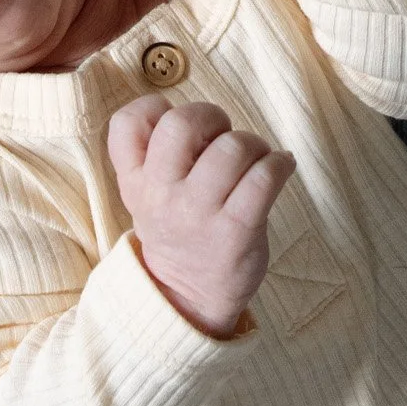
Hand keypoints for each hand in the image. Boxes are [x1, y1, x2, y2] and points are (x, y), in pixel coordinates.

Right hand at [112, 93, 289, 336]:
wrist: (190, 297)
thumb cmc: (179, 231)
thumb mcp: (148, 195)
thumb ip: (157, 153)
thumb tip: (203, 116)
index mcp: (135, 181)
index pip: (126, 124)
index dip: (154, 108)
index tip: (174, 120)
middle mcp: (161, 194)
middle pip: (181, 124)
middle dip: (211, 116)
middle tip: (222, 136)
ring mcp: (198, 214)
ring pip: (231, 148)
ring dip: (254, 144)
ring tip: (257, 159)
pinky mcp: (236, 231)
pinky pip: (263, 179)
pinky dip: (280, 164)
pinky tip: (280, 168)